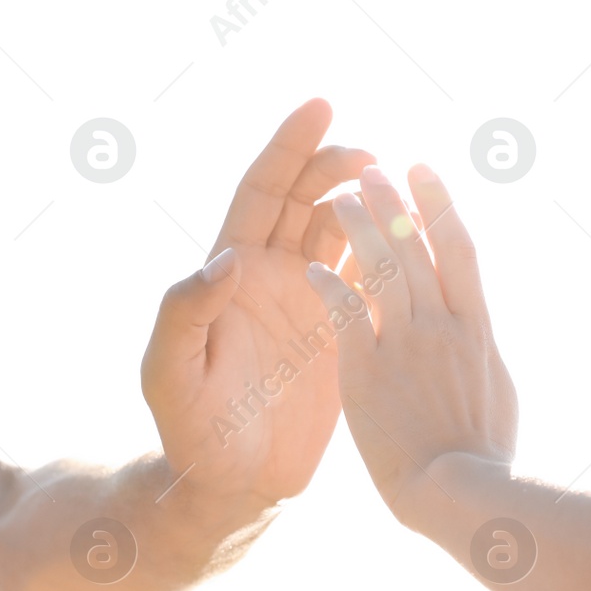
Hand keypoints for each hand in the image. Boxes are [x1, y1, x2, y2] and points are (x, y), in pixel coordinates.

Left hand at [141, 99, 373, 512]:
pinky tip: (421, 239)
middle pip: (306, 197)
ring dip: (369, 203)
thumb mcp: (170, 372)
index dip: (288, 146)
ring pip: (342, 231)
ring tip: (401, 185)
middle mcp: (269, 274)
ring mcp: (307, 300)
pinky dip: (391, 254)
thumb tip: (226, 259)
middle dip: (337, 165)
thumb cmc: (190, 430)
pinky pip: (369, 279)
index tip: (320, 106)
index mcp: (229, 270)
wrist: (231, 483)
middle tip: (373, 153)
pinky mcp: (339, 333)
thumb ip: (185, 312)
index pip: (261, 190)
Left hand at [304, 164, 516, 526]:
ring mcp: (405, 345)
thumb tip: (482, 325)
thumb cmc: (484, 457)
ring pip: (380, 268)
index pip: (458, 247)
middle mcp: (441, 325)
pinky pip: (345, 314)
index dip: (440, 203)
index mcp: (477, 327)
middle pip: (414, 245)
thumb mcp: (500, 391)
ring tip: (341, 197)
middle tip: (375, 167)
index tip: (426, 170)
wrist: (459, 495)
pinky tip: (313, 268)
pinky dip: (330, 286)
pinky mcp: (367, 371)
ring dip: (358, 228)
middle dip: (391, 201)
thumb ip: (482, 349)